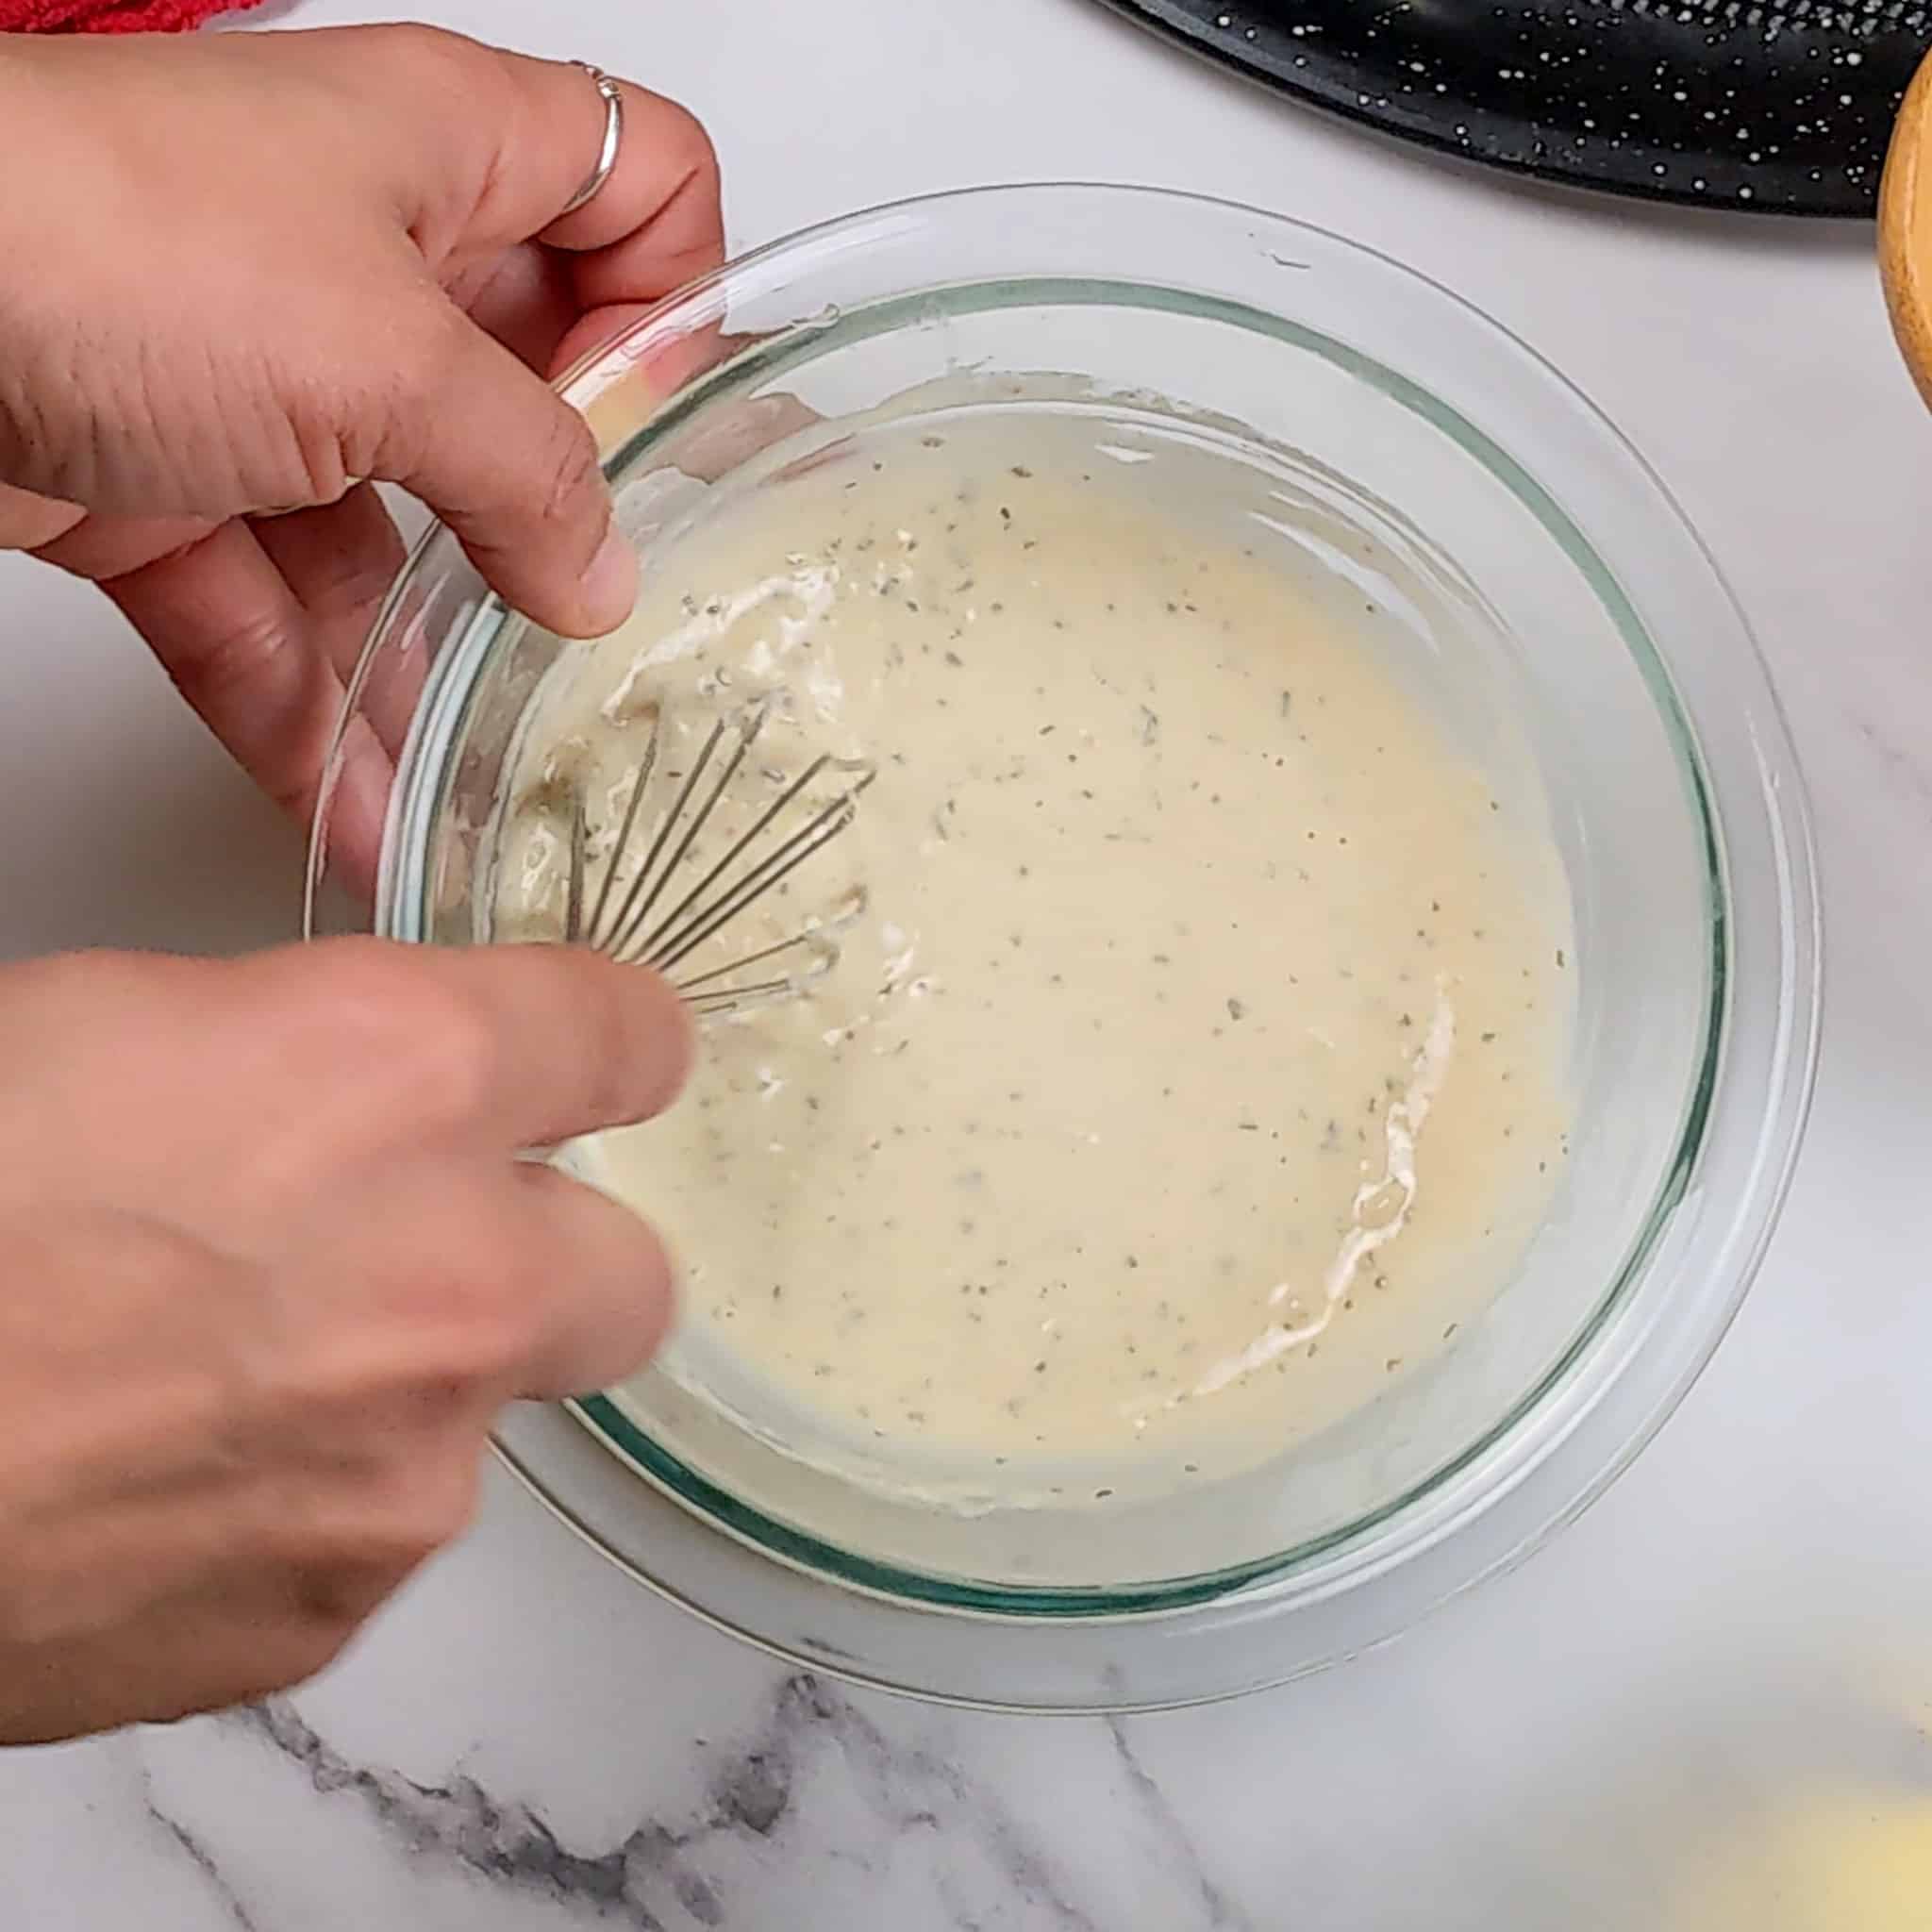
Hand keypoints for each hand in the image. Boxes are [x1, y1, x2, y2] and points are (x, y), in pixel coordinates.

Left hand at [0, 24, 722, 856]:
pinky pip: (271, 610)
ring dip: (430, 664)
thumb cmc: (105, 234)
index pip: (632, 181)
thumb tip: (601, 569)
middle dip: (558, 526)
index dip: (676, 296)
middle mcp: (358, 252)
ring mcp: (259, 372)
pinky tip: (358, 804)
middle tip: (605, 629)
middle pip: (517, 392)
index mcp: (440, 152)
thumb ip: (532, 471)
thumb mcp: (388, 355)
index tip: (673, 432)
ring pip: (390, 532)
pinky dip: (309, 708)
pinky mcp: (161, 480)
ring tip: (482, 775)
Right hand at [0, 940, 689, 1742]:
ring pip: (482, 1413)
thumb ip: (318, 1051)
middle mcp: (454, 1277)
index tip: (587, 1063)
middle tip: (427, 1246)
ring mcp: (405, 1468)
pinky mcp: (327, 1608)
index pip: (627, 1039)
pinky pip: (369, 1529)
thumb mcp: (124, 1025)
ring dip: (397, 1383)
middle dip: (552, 1256)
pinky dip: (304, 1498)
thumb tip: (379, 1086)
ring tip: (209, 1372)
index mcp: (403, 1079)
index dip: (605, 1047)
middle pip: (630, 1273)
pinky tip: (165, 1473)